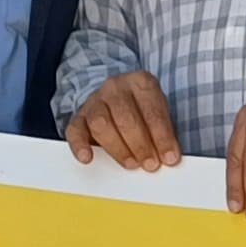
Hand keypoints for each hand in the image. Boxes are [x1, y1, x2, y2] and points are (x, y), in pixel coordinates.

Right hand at [63, 70, 179, 170]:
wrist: (117, 98)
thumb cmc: (143, 111)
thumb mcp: (159, 113)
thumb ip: (164, 133)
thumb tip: (168, 158)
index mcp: (141, 82)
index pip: (152, 110)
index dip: (162, 136)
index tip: (169, 157)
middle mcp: (116, 87)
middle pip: (125, 117)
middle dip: (140, 144)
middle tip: (150, 164)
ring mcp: (95, 100)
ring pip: (101, 124)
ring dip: (118, 148)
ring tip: (131, 164)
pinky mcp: (79, 117)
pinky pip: (75, 130)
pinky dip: (80, 146)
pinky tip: (88, 158)